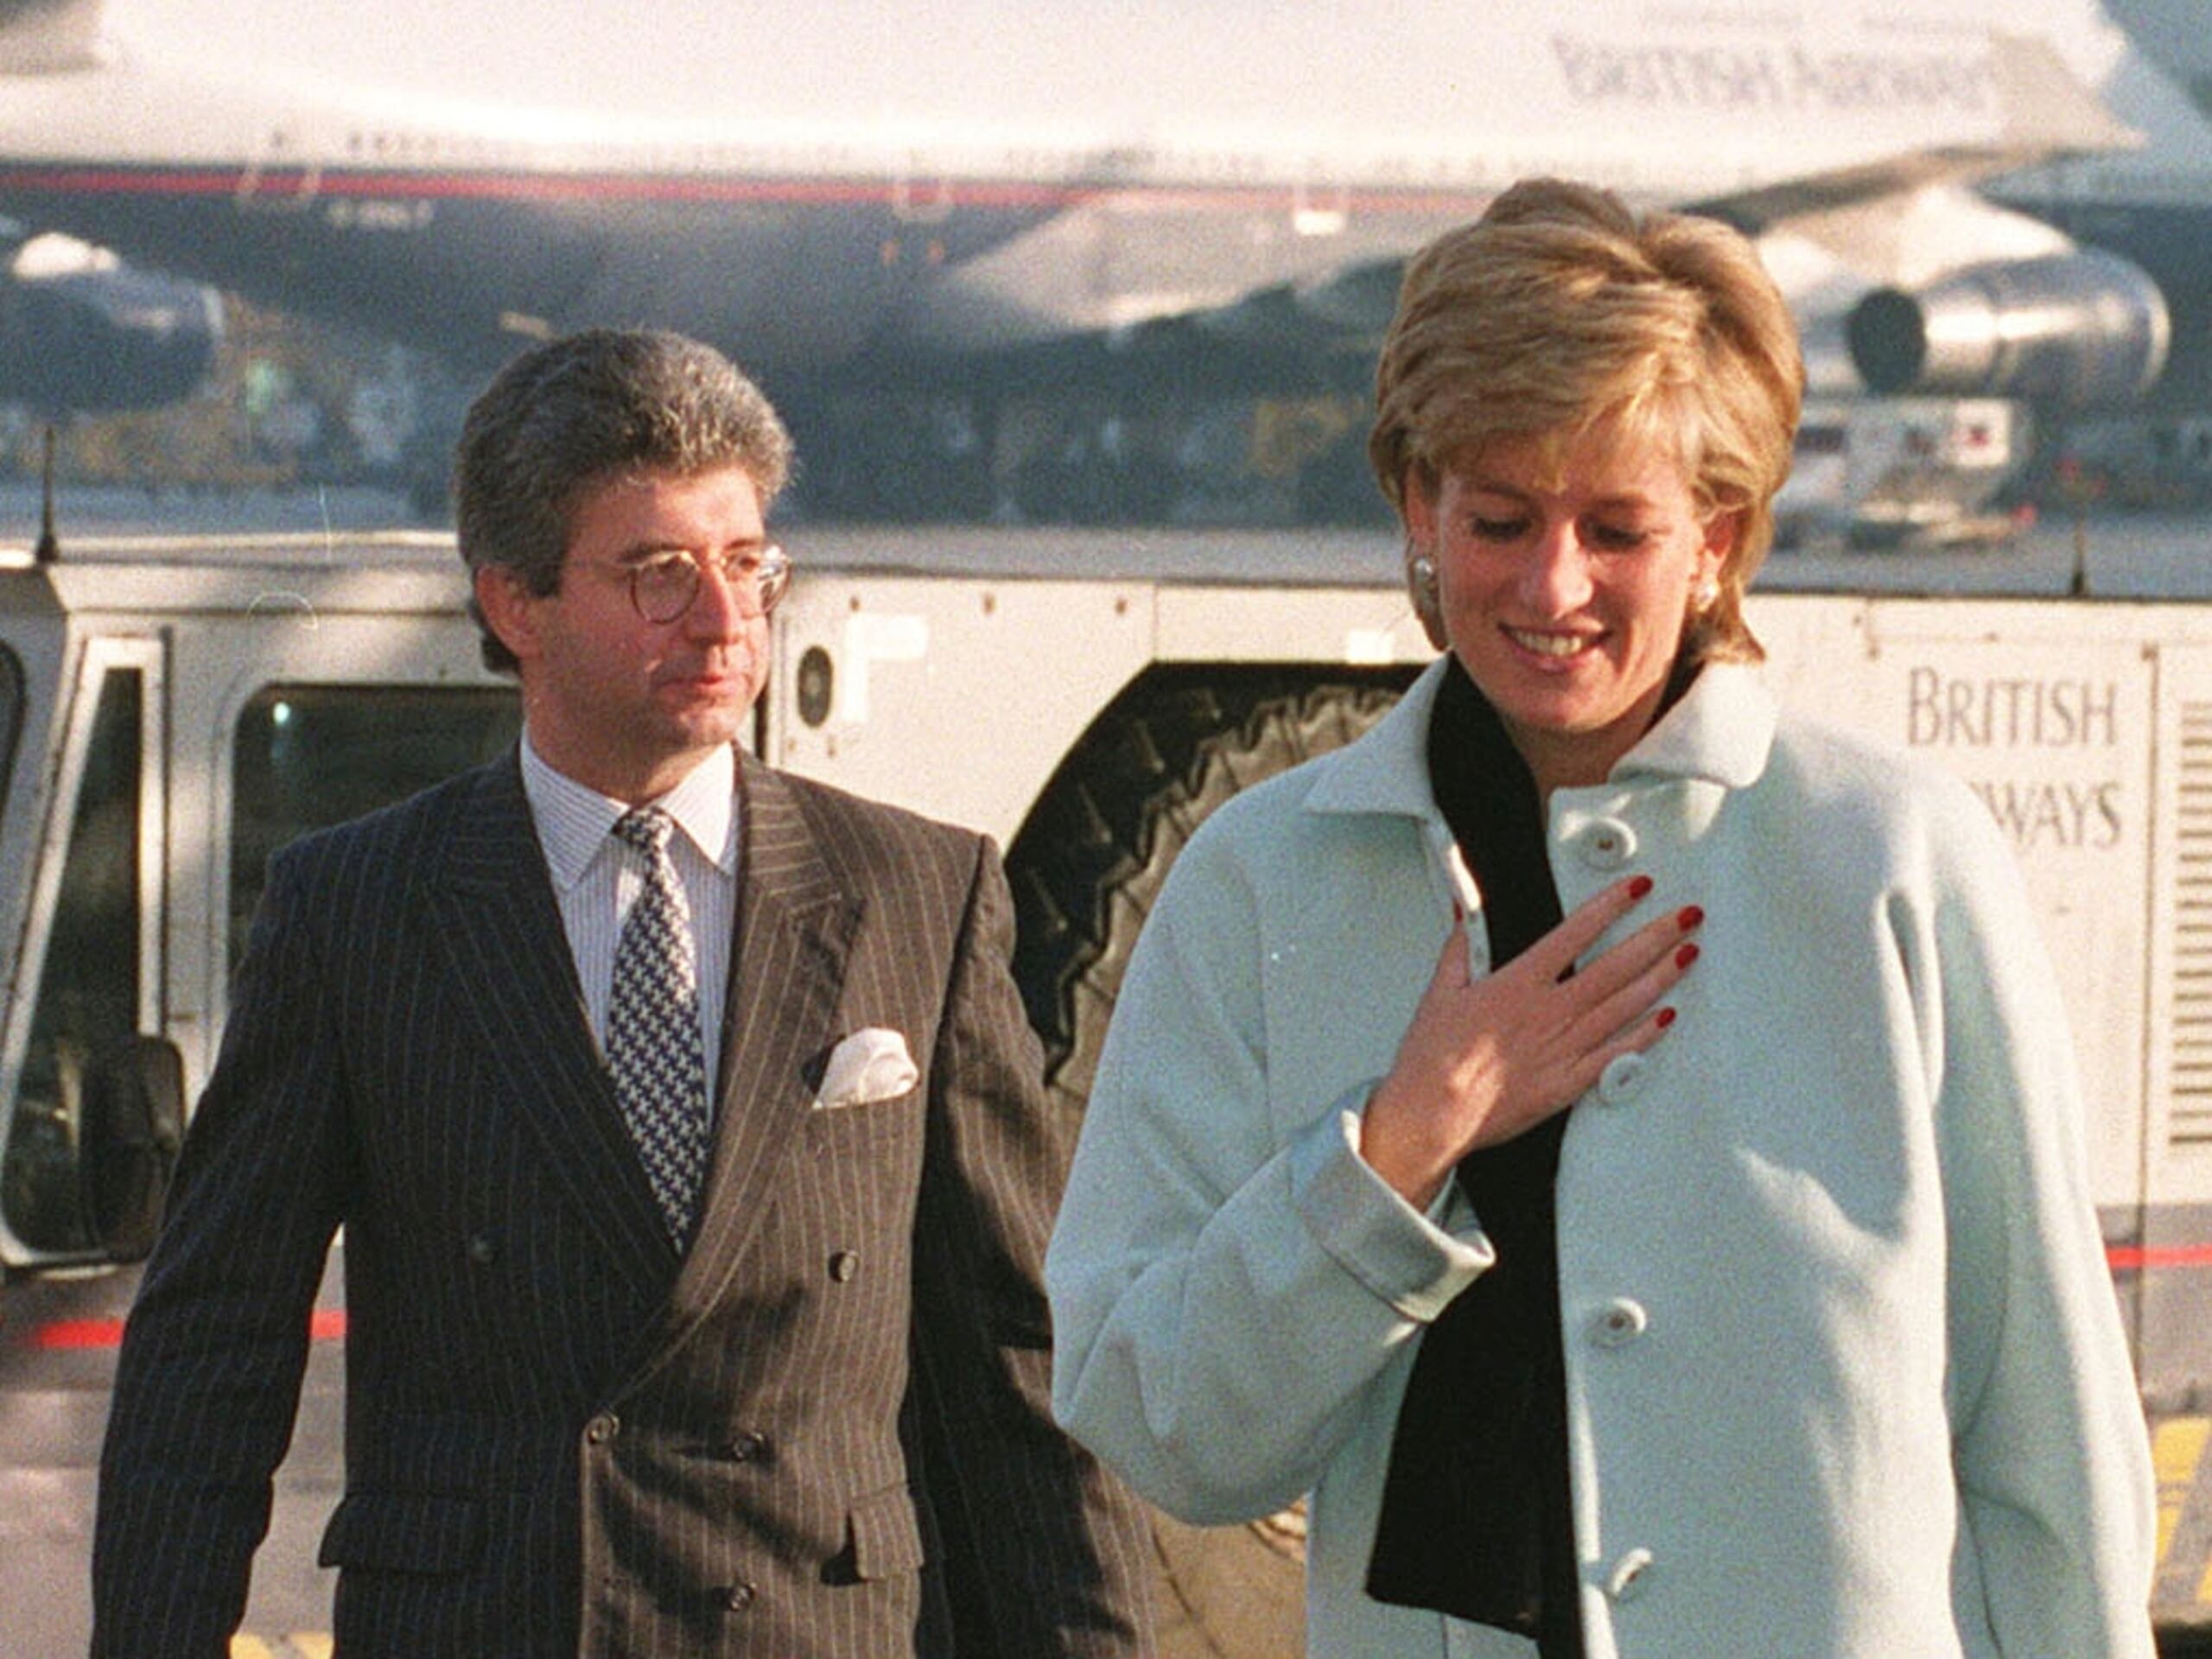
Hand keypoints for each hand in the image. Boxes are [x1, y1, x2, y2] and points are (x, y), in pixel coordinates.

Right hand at [1361, 876, 1701, 1208]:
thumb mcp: (1440, 991)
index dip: (1610, 906)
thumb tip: (1464, 911)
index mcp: (1518, 984)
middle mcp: (1548, 1012)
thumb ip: (1461, 947)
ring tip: (1688, 954)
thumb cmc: (1433, 1058)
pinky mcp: (1568, 1083)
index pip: (1574, 933)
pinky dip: (1644, 1036)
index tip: (1638, 887)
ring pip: (1624, 1006)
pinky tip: (1666, 1017)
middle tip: (1687, 916)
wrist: (1433, 1113)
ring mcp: (1563, 1048)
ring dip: (1661, 977)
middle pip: (1614, 967)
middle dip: (1655, 937)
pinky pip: (1616, 1055)